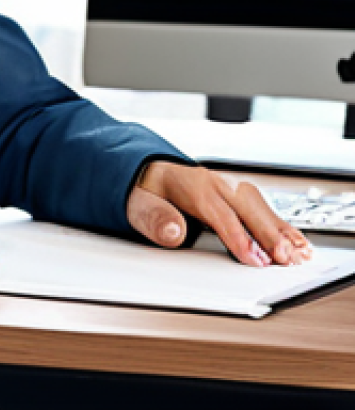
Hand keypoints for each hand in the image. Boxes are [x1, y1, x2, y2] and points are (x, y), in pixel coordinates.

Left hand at [127, 161, 311, 266]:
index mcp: (189, 183)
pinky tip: (295, 241)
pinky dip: (280, 224)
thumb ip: (152, 217)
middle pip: (245, 206)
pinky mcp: (237, 194)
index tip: (253, 259)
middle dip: (266, 233)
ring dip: (279, 229)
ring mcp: (227, 186)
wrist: (147, 174)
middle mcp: (213, 182)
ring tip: (297, 254)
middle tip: (283, 259)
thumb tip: (173, 231)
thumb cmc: (144, 191)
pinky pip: (262, 207)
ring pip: (258, 205)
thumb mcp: (136, 203)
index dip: (237, 236)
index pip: (217, 212)